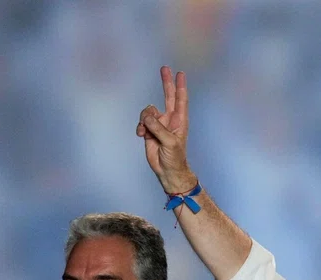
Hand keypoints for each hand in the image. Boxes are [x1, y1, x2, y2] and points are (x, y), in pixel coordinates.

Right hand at [136, 66, 197, 193]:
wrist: (167, 170)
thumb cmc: (174, 157)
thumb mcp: (169, 142)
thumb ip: (158, 128)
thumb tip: (148, 117)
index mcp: (179, 121)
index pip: (180, 99)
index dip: (180, 86)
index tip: (180, 73)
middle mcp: (170, 119)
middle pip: (167, 96)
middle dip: (166, 82)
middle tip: (164, 68)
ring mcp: (159, 124)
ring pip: (148, 111)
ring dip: (144, 119)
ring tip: (145, 131)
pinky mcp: (149, 130)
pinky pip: (141, 121)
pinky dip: (140, 127)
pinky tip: (141, 135)